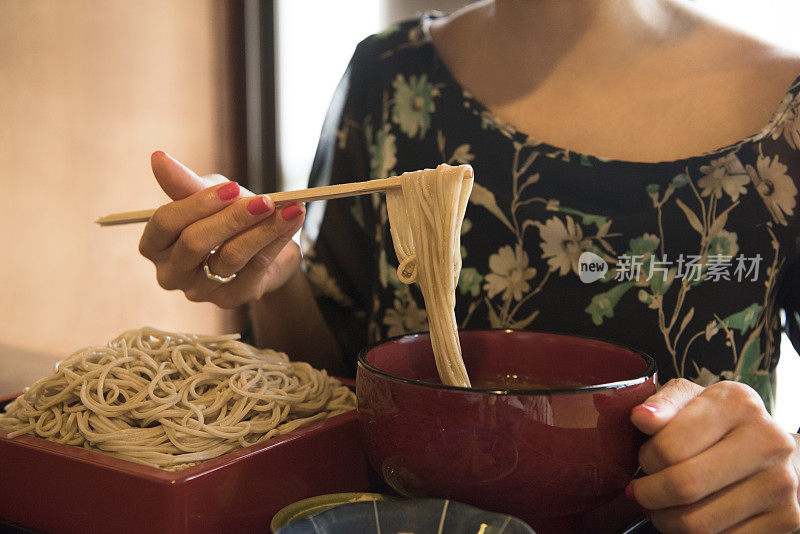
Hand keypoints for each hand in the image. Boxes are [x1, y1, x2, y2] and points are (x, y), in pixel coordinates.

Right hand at [138, 151, 305, 307]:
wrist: (264, 244)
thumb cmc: (228, 216)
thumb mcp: (210, 195)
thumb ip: (186, 183)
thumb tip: (158, 158)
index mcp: (155, 245)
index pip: (165, 223)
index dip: (197, 203)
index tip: (231, 187)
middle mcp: (171, 272)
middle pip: (195, 243)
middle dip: (233, 217)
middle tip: (265, 200)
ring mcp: (200, 290)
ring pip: (231, 256)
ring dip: (263, 228)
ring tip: (290, 208)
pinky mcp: (231, 298)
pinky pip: (256, 266)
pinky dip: (277, 240)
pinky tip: (293, 221)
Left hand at [628, 378, 799, 532]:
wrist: (773, 450)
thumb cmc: (718, 422)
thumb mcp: (690, 400)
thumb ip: (663, 405)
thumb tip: (641, 417)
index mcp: (738, 404)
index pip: (670, 446)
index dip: (646, 459)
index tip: (645, 461)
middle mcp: (767, 441)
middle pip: (685, 485)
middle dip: (650, 494)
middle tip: (643, 491)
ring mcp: (780, 483)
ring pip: (699, 522)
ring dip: (666, 520)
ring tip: (661, 507)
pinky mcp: (786, 517)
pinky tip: (689, 517)